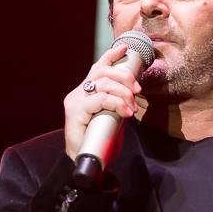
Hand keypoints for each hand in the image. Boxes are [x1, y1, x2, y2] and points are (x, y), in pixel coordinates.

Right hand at [63, 42, 141, 161]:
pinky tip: (126, 112)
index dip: (111, 56)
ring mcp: (75, 101)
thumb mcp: (113, 117)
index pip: (97, 67)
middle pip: (102, 72)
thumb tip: (133, 92)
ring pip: (103, 84)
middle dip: (124, 77)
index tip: (125, 48)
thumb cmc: (99, 141)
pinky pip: (100, 99)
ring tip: (132, 107)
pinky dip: (116, 103)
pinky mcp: (75, 111)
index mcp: (86, 92)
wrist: (85, 163)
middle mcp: (78, 93)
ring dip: (123, 93)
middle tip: (137, 91)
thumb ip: (118, 103)